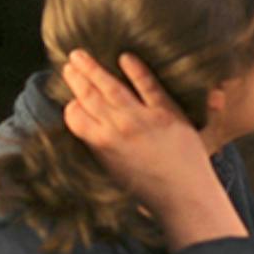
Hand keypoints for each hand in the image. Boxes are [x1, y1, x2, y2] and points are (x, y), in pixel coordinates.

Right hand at [60, 51, 243, 248]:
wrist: (184, 198)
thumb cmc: (149, 192)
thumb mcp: (114, 173)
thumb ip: (100, 149)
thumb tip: (89, 128)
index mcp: (102, 146)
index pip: (76, 117)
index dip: (72, 105)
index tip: (71, 97)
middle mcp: (118, 129)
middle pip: (91, 96)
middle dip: (77, 77)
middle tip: (69, 62)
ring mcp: (142, 118)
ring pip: (112, 86)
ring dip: (94, 69)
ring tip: (82, 55)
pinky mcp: (167, 112)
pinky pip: (148, 85)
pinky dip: (136, 70)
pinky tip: (125, 57)